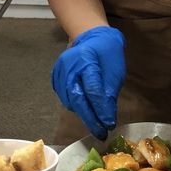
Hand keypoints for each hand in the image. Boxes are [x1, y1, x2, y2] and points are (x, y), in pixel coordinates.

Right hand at [51, 25, 125, 139]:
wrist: (92, 36)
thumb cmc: (107, 53)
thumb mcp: (115, 70)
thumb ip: (109, 93)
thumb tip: (107, 118)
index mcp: (86, 59)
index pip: (92, 89)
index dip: (100, 110)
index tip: (108, 125)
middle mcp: (68, 66)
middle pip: (77, 98)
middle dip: (90, 118)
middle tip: (100, 133)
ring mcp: (59, 71)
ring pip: (70, 100)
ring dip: (83, 114)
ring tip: (96, 124)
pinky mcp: (55, 77)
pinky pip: (65, 97)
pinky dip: (76, 106)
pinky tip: (86, 111)